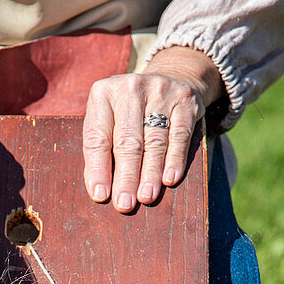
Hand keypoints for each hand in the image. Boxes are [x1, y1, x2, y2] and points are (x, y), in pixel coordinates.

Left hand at [82, 46, 223, 211]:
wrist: (170, 79)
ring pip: (154, 140)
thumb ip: (102, 152)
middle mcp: (130, 88)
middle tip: (125, 204)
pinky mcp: (185, 99)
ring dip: (150, 173)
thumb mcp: (109, 122)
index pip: (98, 138)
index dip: (99, 169)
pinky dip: (175, 159)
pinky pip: (179, 135)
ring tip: (146, 197)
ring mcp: (160, 91)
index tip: (101, 196)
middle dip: (126, 176)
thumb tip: (100, 192)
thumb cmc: (130, 114)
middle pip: (127, 141)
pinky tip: (170, 179)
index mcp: (103, 94)